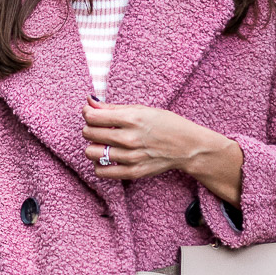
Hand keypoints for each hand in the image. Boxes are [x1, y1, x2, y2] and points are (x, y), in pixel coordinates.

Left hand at [82, 100, 243, 205]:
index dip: (88, 113)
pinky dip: (99, 164)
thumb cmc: (166, 124)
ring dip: (94, 146)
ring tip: (104, 144)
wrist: (187, 146)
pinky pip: (100, 171)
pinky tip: (107, 158)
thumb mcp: (141, 109)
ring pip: (91, 152)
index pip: (92, 116)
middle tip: (100, 129)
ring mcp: (130, 157)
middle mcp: (129, 138)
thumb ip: (113, 108)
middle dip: (90, 129)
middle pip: (89, 133)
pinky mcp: (132, 172)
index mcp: (132, 118)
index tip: (92, 114)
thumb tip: (89, 101)